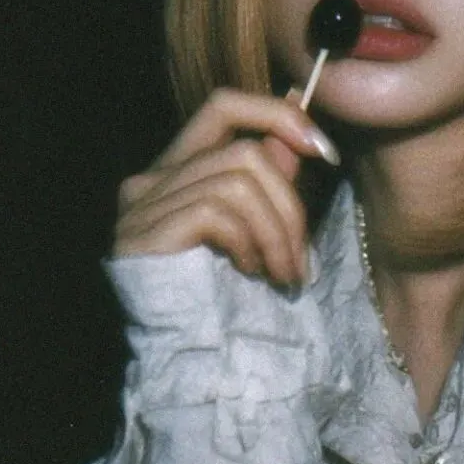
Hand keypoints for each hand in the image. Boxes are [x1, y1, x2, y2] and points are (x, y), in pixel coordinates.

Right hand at [113, 89, 339, 286]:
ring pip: (238, 183)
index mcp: (174, 170)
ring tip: (285, 276)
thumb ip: (270, 170)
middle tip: (303, 259)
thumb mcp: (254, 224)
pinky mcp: (144, 232)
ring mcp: (141, 205)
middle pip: (244, 152)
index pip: (223, 105)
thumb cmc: (220, 296)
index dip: (276, 114)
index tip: (322, 150)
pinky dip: (249, 243)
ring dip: (277, 233)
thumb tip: (298, 106)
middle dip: (289, 204)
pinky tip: (253, 275)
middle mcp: (149, 179)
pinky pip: (217, 213)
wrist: (183, 358)